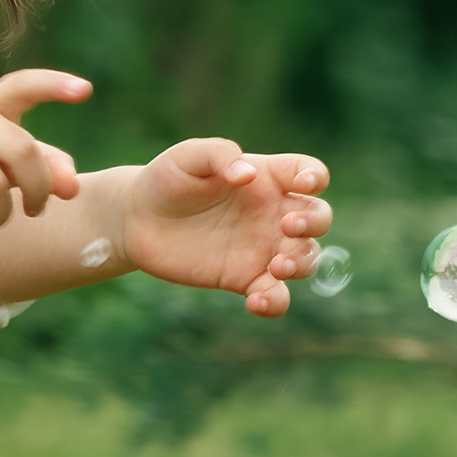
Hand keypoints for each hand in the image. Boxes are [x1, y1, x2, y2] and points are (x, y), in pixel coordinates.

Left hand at [118, 144, 330, 317]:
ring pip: (307, 258)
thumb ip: (220, 154)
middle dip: (314, 223)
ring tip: (277, 266)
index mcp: (267, 177)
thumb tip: (249, 175)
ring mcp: (262, 247)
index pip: (308, 172)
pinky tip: (255, 301)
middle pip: (318, 218)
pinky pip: (275, 295)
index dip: (315, 176)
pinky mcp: (245, 278)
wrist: (137, 220)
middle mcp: (272, 212)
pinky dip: (275, 302)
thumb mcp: (189, 156)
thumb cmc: (167, 179)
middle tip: (286, 226)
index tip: (303, 183)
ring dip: (302, 264)